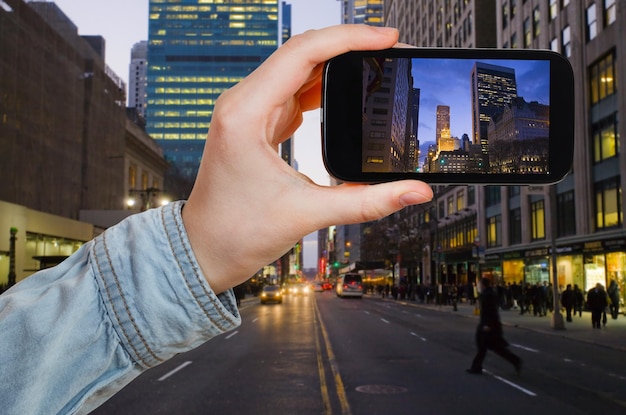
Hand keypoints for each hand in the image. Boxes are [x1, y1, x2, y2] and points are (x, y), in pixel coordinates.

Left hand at [183, 25, 433, 293]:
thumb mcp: (308, 214)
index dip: (349, 39)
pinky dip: (323, 88)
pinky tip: (347, 92)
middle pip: (301, 54)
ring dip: (336, 66)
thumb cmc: (236, 232)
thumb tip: (414, 190)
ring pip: (297, 71)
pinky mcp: (257, 124)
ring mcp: (248, 112)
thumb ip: (368, 202)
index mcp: (245, 114)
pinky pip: (293, 92)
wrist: (205, 250)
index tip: (386, 39)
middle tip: (389, 50)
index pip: (302, 53)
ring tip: (375, 67)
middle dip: (348, 47)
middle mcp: (242, 104)